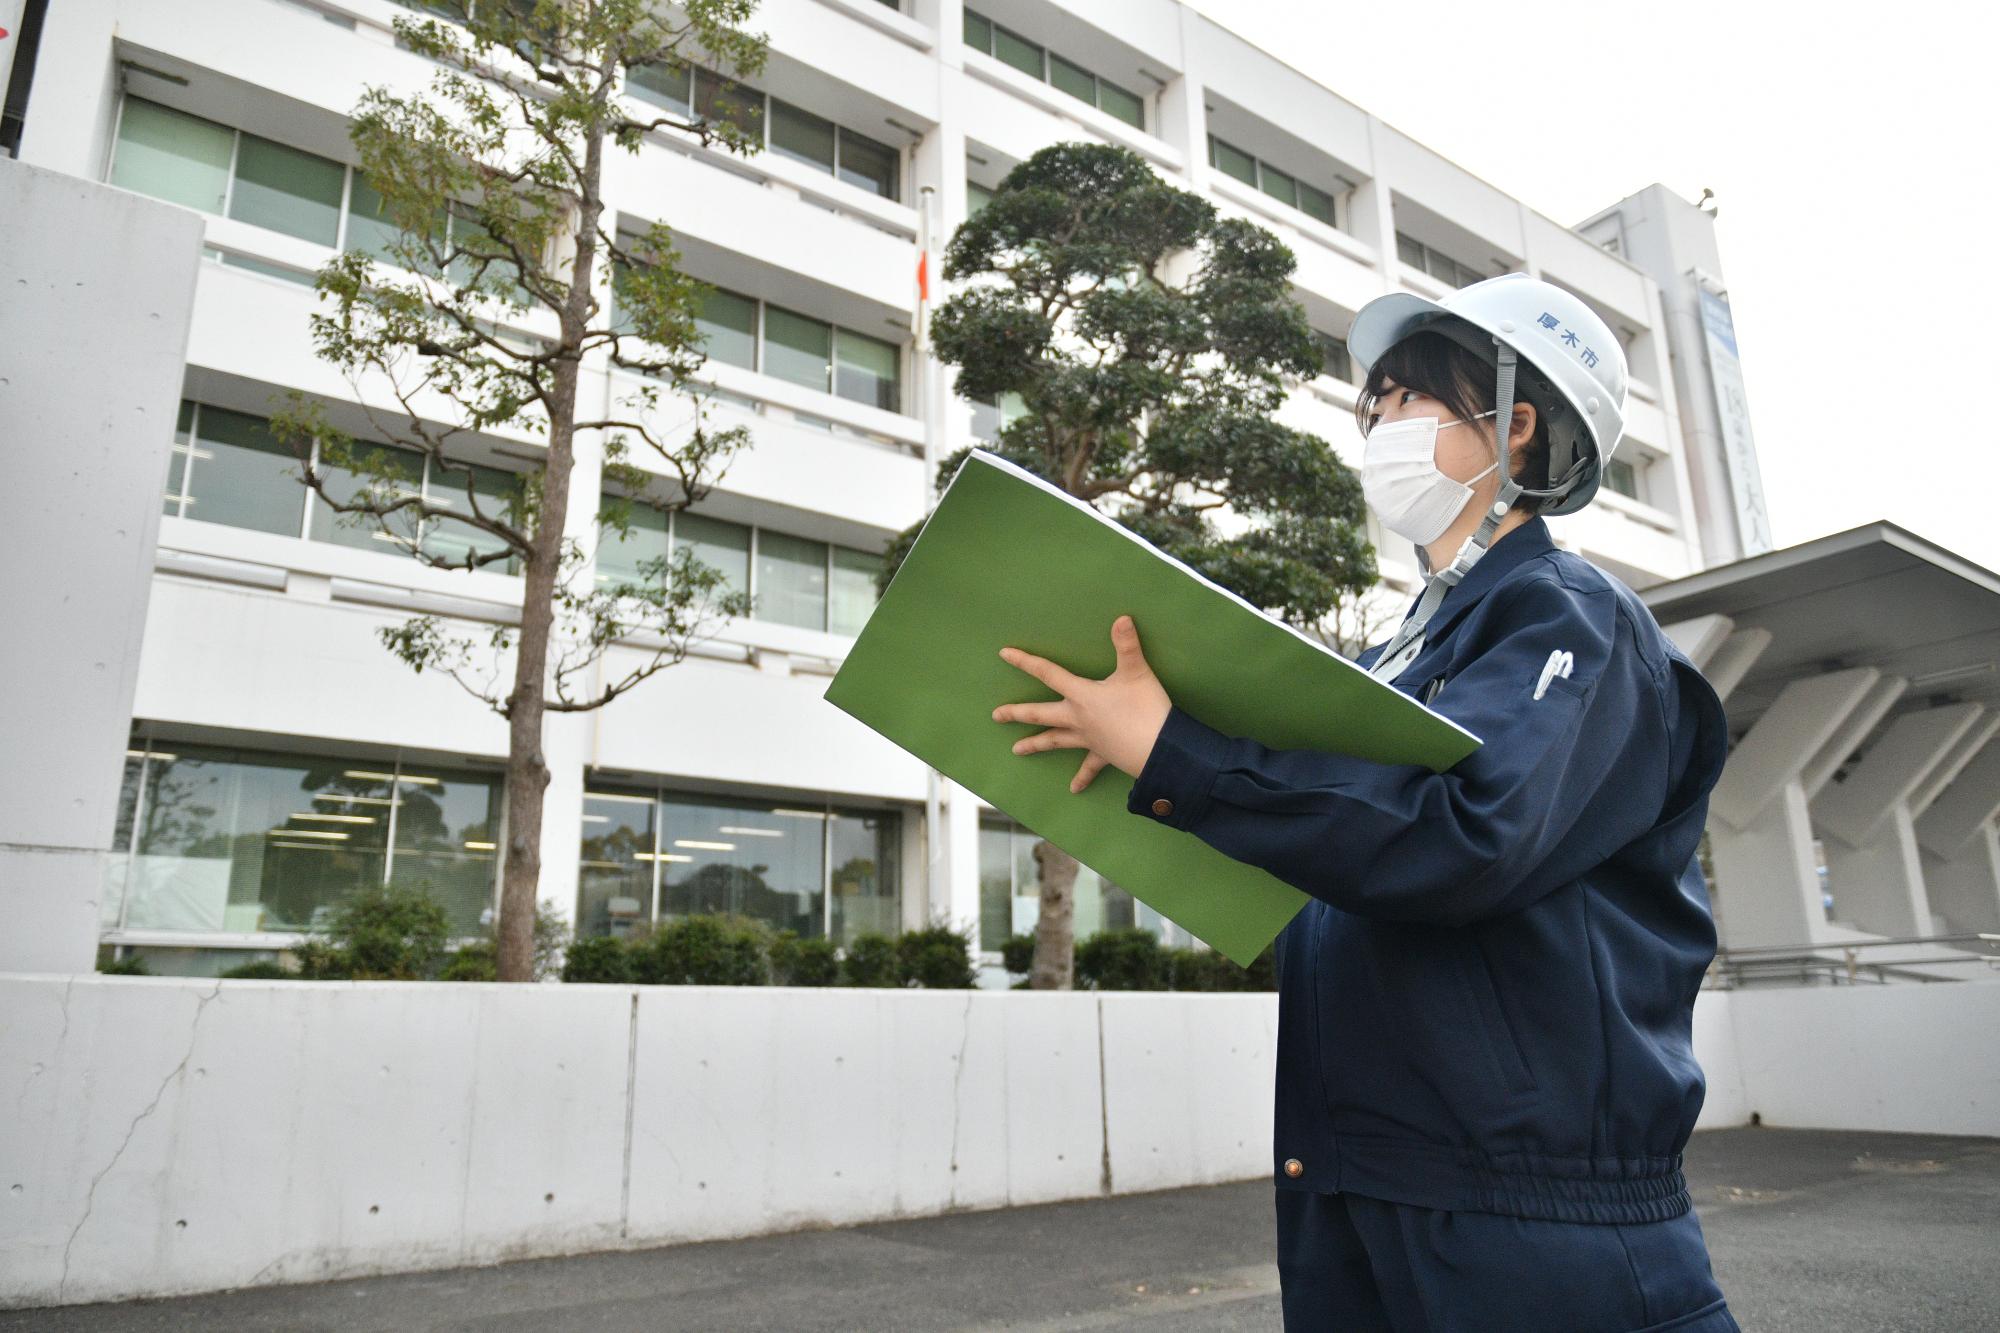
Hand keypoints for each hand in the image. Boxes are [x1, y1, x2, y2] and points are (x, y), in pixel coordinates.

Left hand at [993, 614, 1173, 793]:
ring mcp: (1088, 740)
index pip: (1048, 674)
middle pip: (1041, 714)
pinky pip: (1089, 767)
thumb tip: (1122, 618)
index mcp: (1082, 695)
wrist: (1160, 751)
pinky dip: (1082, 777)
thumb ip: (1127, 645)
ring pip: (1056, 741)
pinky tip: (1074, 789)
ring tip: (1016, 750)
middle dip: (1017, 714)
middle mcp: (1078, 719)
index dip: (1026, 662)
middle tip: (996, 716)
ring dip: (1036, 745)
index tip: (1004, 654)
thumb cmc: (1146, 709)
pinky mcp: (1104, 756)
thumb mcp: (1137, 672)